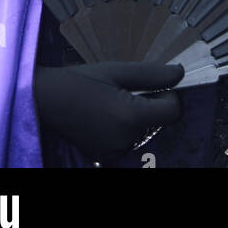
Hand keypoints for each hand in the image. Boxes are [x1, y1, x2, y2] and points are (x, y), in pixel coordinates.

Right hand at [33, 60, 183, 163]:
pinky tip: (105, 115)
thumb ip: (152, 74)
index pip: (173, 112)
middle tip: (124, 91)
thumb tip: (179, 73)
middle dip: (149, 104)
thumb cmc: (81, 81)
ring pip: (143, 131)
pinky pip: (128, 140)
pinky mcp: (106, 156)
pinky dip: (123, 128)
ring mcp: (115, 152)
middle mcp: (125, 140)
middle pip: (158, 121)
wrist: (47, 101)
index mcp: (130, 117)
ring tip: (110, 103)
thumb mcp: (117, 70)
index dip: (170, 95)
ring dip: (136, 117)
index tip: (156, 85)